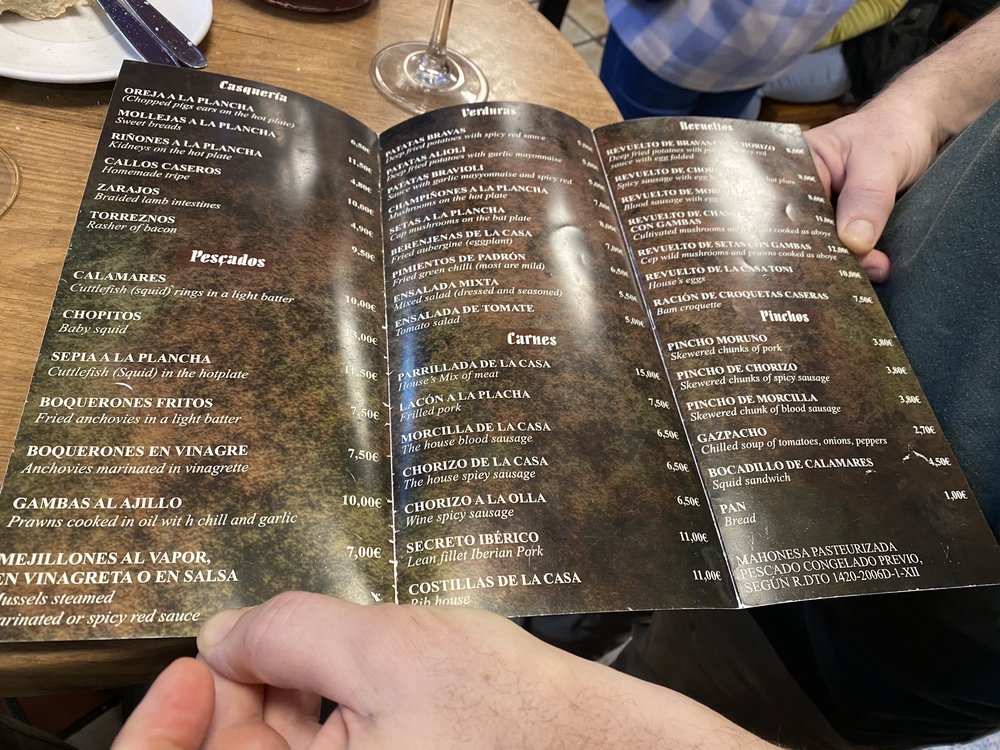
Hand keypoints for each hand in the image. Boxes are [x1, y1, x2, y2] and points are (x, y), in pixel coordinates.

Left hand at [113, 592, 775, 749]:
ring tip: (350, 644)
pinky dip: (339, 701)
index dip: (205, 695)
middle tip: (293, 628)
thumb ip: (292, 632)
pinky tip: (370, 667)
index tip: (222, 642)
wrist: (610, 747)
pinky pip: (342, 743)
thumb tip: (222, 632)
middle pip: (256, 744)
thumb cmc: (516, 714)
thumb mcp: (392, 649)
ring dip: (305, 685)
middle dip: (261, 681)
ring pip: (300, 739)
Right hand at [804, 99, 938, 282]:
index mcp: (796, 165)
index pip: (785, 207)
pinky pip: (842, 248)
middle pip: (800, 231)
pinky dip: (859, 261)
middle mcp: (801, 190)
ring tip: (875, 267)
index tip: (821, 260)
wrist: (922, 128)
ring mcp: (821, 210)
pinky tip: (876, 267)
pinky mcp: (840, 224)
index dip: (798, 236)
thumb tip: (853, 242)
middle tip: (853, 270)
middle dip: (825, 256)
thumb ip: (867, 198)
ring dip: (847, 262)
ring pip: (822, 245)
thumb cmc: (894, 129)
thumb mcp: (882, 160)